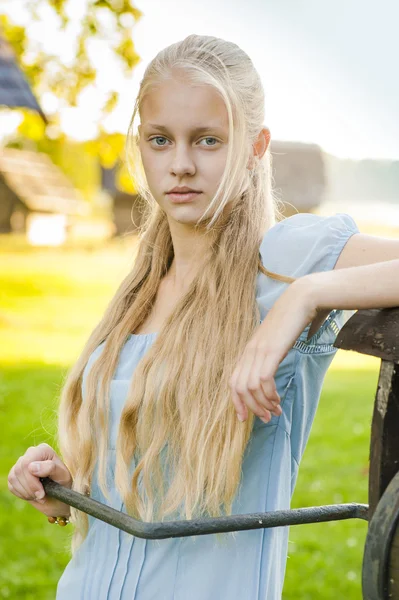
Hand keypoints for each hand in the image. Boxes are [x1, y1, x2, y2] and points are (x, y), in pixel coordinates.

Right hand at [7, 443, 72, 517]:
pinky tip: (32, 494)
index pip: (27, 463)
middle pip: (19, 470)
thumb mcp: (63, 476)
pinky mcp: (15, 474)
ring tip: (39, 495)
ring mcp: (22, 463)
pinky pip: (11, 484)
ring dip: (26, 492)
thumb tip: (32, 467)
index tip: (42, 493)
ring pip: (13, 477)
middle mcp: (31, 453)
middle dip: (29, 488)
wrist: (60, 497)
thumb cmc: (64, 484)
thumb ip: (50, 468)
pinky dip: (21, 493)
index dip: (31, 481)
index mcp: (43, 450)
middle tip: (40, 496)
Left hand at [229, 278, 317, 422]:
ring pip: (250, 387)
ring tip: (274, 412)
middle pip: (238, 387)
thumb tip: (277, 366)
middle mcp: (249, 351)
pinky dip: (269, 395)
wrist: (302, 299)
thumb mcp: (278, 340)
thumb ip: (274, 353)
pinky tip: (278, 400)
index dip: (236, 402)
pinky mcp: (271, 350)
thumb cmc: (294, 319)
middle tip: (264, 418)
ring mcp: (258, 350)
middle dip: (250, 408)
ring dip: (262, 404)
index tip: (244, 418)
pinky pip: (263, 380)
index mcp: (249, 350)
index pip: (233, 381)